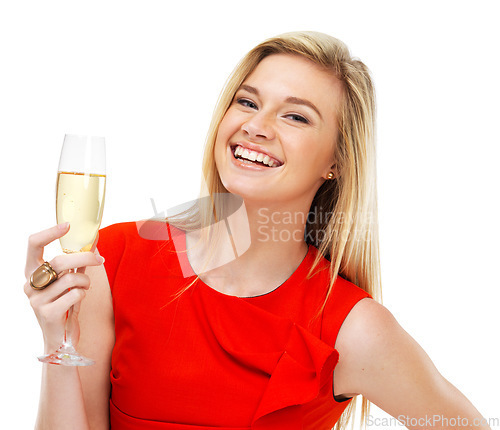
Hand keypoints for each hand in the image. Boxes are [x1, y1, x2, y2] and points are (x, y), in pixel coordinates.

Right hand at [24, 223, 103, 351]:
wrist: (62, 340)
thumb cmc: (65, 305)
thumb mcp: (69, 282)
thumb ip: (77, 264)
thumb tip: (94, 243)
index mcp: (32, 272)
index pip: (33, 245)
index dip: (49, 233)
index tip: (68, 226)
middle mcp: (30, 284)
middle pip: (60, 261)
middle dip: (85, 258)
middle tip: (99, 260)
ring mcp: (36, 300)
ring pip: (72, 278)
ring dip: (85, 282)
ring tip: (84, 289)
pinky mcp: (47, 313)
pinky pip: (75, 294)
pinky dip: (83, 295)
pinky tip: (77, 302)